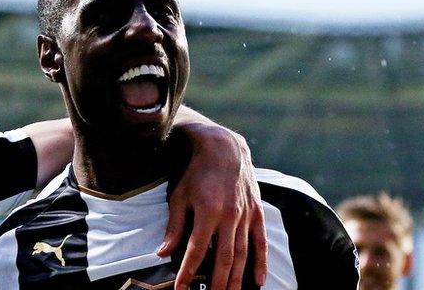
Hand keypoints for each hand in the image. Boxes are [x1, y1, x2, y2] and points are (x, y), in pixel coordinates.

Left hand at [158, 124, 267, 289]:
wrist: (224, 148)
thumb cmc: (197, 172)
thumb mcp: (180, 196)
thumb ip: (174, 226)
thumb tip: (163, 253)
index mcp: (207, 212)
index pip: (196, 250)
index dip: (188, 272)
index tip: (182, 288)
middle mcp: (229, 216)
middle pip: (224, 258)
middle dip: (217, 283)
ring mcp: (246, 215)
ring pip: (243, 255)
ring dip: (237, 279)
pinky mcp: (257, 212)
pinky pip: (260, 242)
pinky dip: (260, 263)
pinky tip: (258, 282)